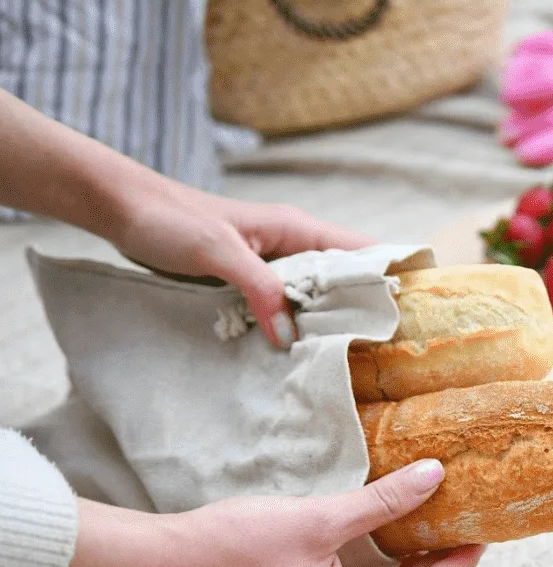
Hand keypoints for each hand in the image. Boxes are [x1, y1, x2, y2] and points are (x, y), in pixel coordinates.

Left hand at [107, 180, 373, 348]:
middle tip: (389, 346)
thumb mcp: (219, 253)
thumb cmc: (170, 219)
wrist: (122, 209)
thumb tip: (290, 336)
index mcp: (295, 228)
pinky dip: (294, 326)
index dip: (389, 274)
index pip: (359, 251)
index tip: (415, 305)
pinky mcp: (248, 281)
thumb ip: (259, 288)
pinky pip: (283, 306)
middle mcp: (290, 245)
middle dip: (363, 307)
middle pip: (342, 279)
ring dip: (326, 322)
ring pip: (313, 296)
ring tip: (351, 357)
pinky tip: (298, 352)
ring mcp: (270, 264)